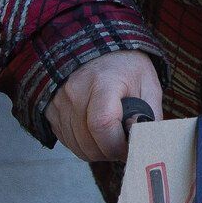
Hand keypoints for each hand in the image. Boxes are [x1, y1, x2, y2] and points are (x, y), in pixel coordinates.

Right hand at [46, 50, 162, 164]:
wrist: (99, 49)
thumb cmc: (126, 68)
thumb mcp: (149, 84)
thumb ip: (150, 115)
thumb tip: (144, 142)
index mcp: (103, 82)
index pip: (102, 124)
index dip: (117, 145)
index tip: (130, 147)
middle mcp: (75, 92)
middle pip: (89, 142)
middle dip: (110, 152)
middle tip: (123, 146)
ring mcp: (60, 102)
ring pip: (77, 146)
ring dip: (97, 151)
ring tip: (111, 138)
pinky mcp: (51, 111)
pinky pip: (67, 142)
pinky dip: (84, 145)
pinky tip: (96, 134)